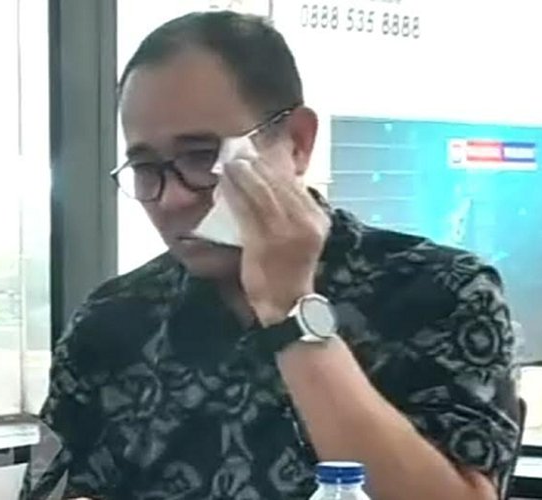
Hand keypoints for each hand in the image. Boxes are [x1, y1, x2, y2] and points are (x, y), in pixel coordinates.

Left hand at [219, 157, 329, 325]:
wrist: (287, 305)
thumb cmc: (288, 270)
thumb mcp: (301, 236)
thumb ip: (292, 212)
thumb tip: (271, 182)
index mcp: (316, 218)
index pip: (294, 182)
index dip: (273, 164)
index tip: (258, 154)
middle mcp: (305, 220)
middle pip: (278, 182)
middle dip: (256, 165)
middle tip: (238, 155)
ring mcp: (285, 230)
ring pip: (261, 191)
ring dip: (242, 174)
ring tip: (230, 165)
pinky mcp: (264, 240)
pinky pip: (246, 208)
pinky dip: (234, 193)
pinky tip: (225, 184)